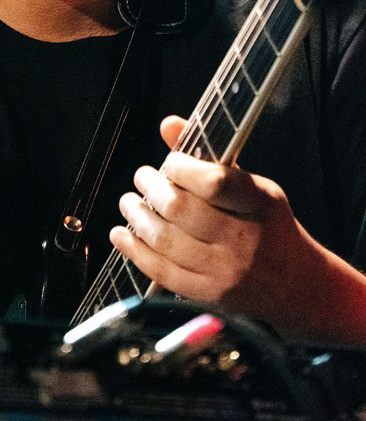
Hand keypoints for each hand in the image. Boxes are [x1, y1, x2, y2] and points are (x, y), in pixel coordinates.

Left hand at [109, 116, 321, 333]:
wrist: (298, 286)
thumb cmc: (269, 226)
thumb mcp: (254, 186)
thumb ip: (210, 158)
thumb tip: (168, 124)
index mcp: (258, 204)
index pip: (213, 182)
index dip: (181, 168)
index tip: (169, 163)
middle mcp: (243, 239)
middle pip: (181, 210)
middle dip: (151, 189)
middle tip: (142, 178)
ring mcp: (225, 272)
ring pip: (166, 241)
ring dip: (137, 217)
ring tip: (129, 202)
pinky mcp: (209, 296)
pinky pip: (161, 272)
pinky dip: (134, 251)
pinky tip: (122, 235)